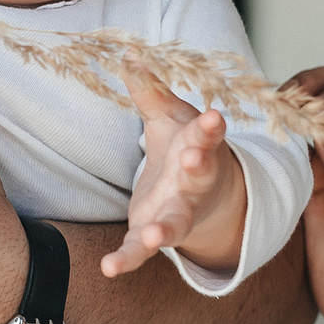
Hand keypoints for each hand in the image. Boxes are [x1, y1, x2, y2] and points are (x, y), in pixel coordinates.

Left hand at [103, 77, 245, 277]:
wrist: (209, 200)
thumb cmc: (186, 147)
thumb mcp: (169, 117)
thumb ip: (150, 90)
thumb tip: (129, 54)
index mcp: (199, 148)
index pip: (207, 135)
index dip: (210, 128)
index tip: (215, 117)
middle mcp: (193, 184)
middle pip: (198, 176)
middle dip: (197, 167)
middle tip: (194, 160)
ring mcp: (177, 213)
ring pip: (176, 223)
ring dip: (165, 230)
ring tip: (153, 237)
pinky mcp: (154, 233)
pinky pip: (140, 251)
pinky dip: (126, 260)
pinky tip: (108, 269)